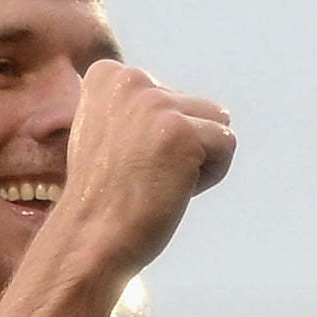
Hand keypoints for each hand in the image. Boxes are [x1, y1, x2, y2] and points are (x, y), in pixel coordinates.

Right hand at [51, 59, 235, 278]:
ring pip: (216, 122)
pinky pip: (227, 145)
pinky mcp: (182, 132)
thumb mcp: (106, 131)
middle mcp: (131, 79)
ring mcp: (156, 104)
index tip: (125, 160)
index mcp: (109, 76)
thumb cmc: (101, 199)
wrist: (88, 239)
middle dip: (180, 145)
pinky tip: (173, 189)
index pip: (170, 93)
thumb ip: (135, 109)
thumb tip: (172, 107)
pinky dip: (210, 176)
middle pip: (195, 106)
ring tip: (158, 181)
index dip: (157, 135)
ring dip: (198, 157)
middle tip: (140, 176)